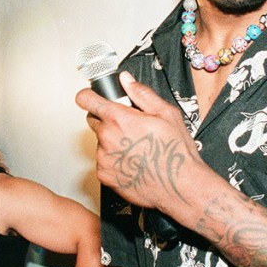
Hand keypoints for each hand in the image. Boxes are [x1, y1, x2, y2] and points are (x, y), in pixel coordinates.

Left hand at [75, 71, 205, 216]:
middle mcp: (107, 138)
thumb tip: (126, 80)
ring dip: (112, 142)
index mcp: (119, 119)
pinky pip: (103, 161)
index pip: (86, 99)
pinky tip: (133, 162)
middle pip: (94, 120)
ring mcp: (104, 158)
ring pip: (100, 142)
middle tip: (129, 126)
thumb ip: (141, 93)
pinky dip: (114, 160)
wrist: (180, 187)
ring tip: (136, 148)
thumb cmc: (175, 152)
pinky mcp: (105, 176)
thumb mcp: (166, 114)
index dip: (89, 95)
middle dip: (107, 120)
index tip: (93, 97)